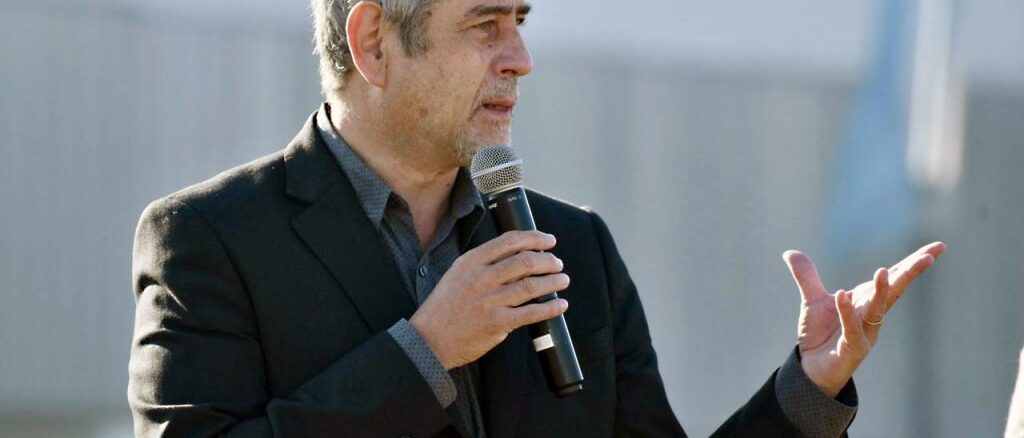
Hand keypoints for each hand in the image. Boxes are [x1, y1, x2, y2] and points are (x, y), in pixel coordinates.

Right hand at [410, 230, 570, 369]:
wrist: (429, 339)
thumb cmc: (444, 306)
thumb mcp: (457, 274)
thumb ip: (484, 264)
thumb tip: (519, 257)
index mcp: (471, 261)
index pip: (509, 241)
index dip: (534, 238)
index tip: (549, 241)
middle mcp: (481, 278)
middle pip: (525, 261)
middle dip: (548, 260)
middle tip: (557, 263)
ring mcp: (489, 301)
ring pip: (531, 285)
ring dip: (553, 281)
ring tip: (563, 280)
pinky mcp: (497, 323)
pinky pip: (531, 313)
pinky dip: (550, 308)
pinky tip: (560, 305)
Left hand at [782, 241, 946, 396]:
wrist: (810, 368)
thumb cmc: (820, 335)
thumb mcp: (812, 301)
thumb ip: (806, 276)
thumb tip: (790, 252)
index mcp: (867, 300)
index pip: (894, 278)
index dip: (913, 263)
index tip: (937, 248)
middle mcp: (871, 315)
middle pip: (895, 291)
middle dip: (911, 273)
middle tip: (929, 256)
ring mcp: (865, 333)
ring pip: (877, 310)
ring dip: (882, 291)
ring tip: (883, 271)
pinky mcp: (852, 349)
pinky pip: (852, 329)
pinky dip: (847, 313)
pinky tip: (842, 295)